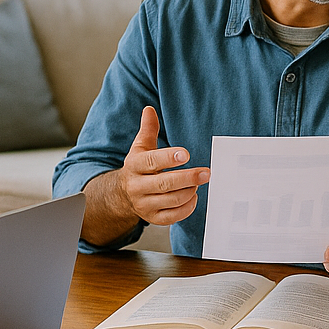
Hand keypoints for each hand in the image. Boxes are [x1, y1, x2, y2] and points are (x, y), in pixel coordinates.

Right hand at [116, 106, 209, 225]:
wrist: (121, 194)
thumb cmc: (138, 167)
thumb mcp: (140, 147)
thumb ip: (148, 129)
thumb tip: (149, 110)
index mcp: (134, 165)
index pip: (151, 161)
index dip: (168, 158)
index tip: (186, 154)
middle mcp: (137, 186)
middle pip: (164, 183)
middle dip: (188, 178)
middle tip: (206, 173)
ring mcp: (144, 204)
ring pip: (171, 200)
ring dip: (189, 191)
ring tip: (198, 183)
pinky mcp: (152, 218)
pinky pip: (173, 216)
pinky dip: (186, 207)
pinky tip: (192, 196)